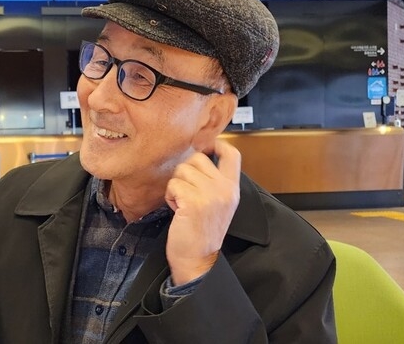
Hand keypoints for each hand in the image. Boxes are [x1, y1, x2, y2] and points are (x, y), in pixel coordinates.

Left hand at [164, 140, 240, 285]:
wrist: (198, 259)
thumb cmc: (203, 232)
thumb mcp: (220, 204)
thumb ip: (215, 182)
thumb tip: (201, 156)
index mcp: (233, 188)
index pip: (232, 154)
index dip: (217, 144)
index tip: (206, 147)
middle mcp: (224, 189)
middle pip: (198, 158)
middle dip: (186, 172)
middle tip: (187, 192)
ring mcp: (210, 194)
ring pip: (182, 170)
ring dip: (176, 185)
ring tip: (182, 203)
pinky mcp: (193, 201)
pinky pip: (173, 184)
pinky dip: (170, 196)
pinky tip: (177, 209)